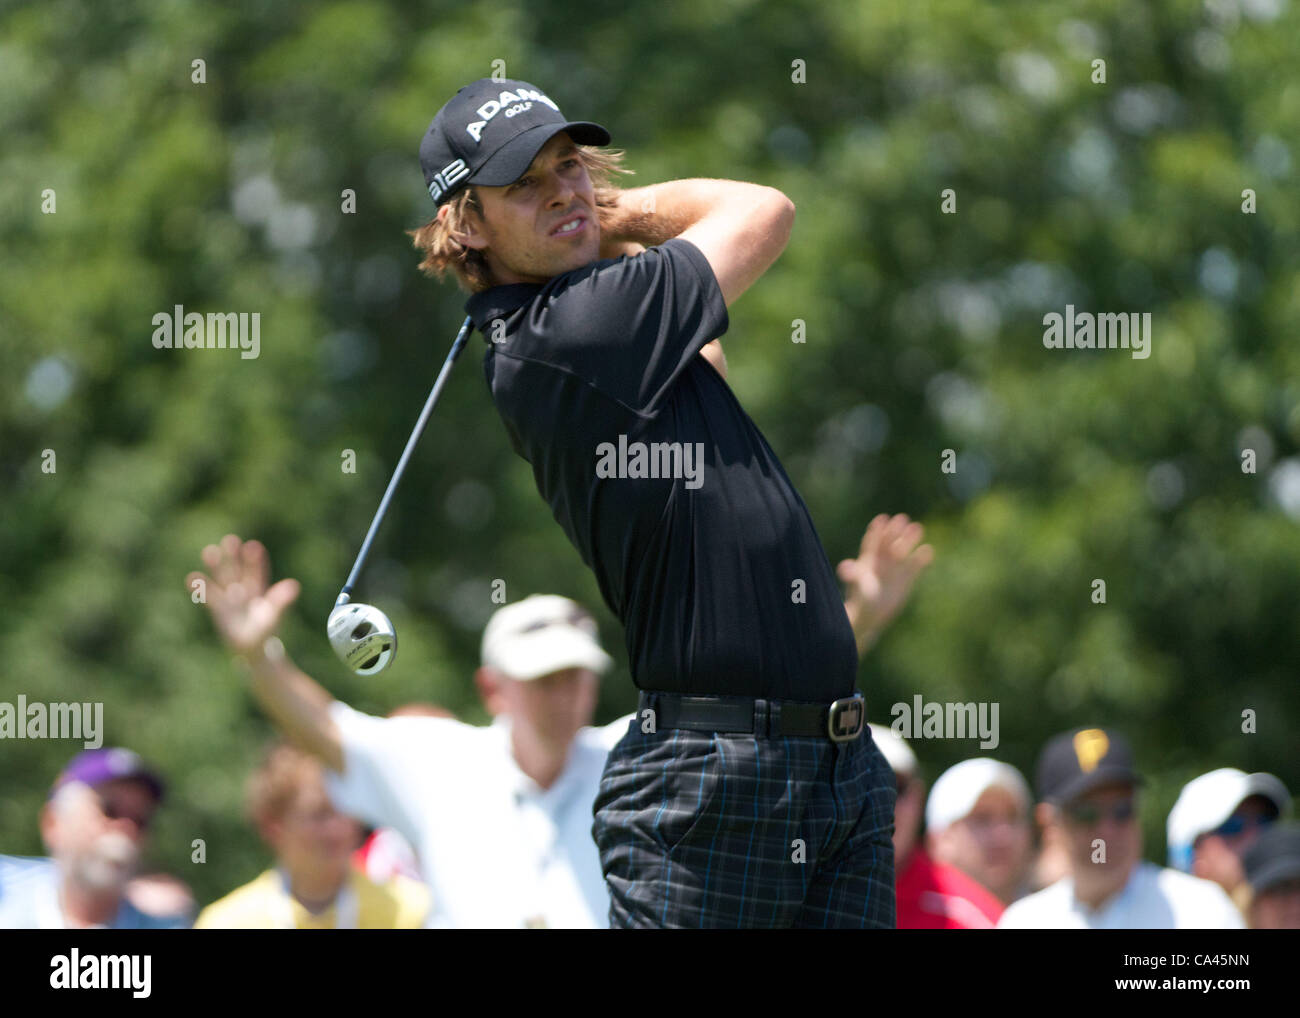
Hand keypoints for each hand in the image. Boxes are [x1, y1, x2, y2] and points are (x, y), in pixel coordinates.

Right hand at [187, 535, 299, 658]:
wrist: (252, 648)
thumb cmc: (266, 631)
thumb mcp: (274, 615)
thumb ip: (281, 600)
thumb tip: (294, 585)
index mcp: (259, 589)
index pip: (257, 571)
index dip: (255, 560)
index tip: (253, 546)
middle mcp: (243, 590)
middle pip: (238, 570)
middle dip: (234, 556)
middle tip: (230, 540)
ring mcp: (229, 598)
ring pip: (222, 578)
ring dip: (216, 566)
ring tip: (209, 551)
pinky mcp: (217, 608)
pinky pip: (208, 596)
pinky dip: (200, 587)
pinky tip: (191, 577)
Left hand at [839, 514, 933, 653]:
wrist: (870, 616)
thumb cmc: (859, 600)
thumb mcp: (855, 586)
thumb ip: (851, 574)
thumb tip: (843, 567)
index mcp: (868, 559)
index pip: (873, 540)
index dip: (877, 530)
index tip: (882, 519)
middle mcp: (883, 560)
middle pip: (890, 540)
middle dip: (895, 530)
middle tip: (902, 518)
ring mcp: (896, 567)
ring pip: (905, 548)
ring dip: (910, 538)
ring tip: (917, 527)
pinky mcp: (908, 577)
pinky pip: (917, 564)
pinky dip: (922, 557)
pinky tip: (928, 550)